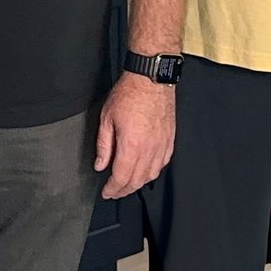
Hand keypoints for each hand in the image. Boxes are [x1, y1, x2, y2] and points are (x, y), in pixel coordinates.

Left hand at [94, 72, 175, 198]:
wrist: (151, 78)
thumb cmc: (129, 93)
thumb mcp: (107, 118)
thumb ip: (104, 146)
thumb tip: (100, 165)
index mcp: (132, 145)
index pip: (122, 177)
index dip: (113, 189)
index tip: (107, 193)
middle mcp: (150, 149)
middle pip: (137, 180)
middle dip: (124, 190)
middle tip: (114, 192)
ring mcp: (162, 144)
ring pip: (152, 174)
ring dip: (139, 183)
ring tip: (128, 184)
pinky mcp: (170, 138)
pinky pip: (163, 162)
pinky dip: (154, 171)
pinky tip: (146, 171)